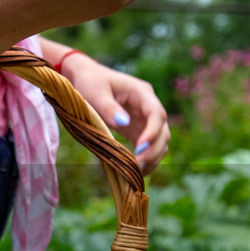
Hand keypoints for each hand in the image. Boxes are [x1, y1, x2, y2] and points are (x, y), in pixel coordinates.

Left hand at [59, 52, 169, 174]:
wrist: (86, 79)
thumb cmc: (90, 82)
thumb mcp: (95, 92)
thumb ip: (108, 107)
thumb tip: (123, 123)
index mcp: (142, 93)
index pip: (156, 114)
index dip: (152, 132)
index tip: (140, 147)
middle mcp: (148, 106)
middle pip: (163, 130)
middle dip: (154, 149)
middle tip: (137, 165)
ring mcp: (145, 119)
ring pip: (160, 141)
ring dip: (153, 157)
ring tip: (137, 172)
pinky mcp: (138, 130)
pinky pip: (149, 147)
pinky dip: (146, 159)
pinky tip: (135, 171)